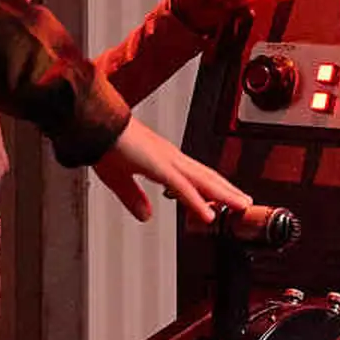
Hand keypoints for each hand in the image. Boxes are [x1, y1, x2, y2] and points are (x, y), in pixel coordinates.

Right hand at [92, 115, 256, 226]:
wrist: (94, 124)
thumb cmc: (104, 144)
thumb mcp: (119, 180)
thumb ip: (133, 197)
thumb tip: (146, 215)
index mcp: (164, 160)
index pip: (195, 177)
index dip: (212, 189)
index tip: (226, 200)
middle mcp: (171, 158)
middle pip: (207, 178)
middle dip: (228, 191)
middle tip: (246, 204)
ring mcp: (167, 160)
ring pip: (202, 181)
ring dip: (224, 195)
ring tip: (241, 207)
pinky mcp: (158, 166)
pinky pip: (182, 187)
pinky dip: (197, 202)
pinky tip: (208, 214)